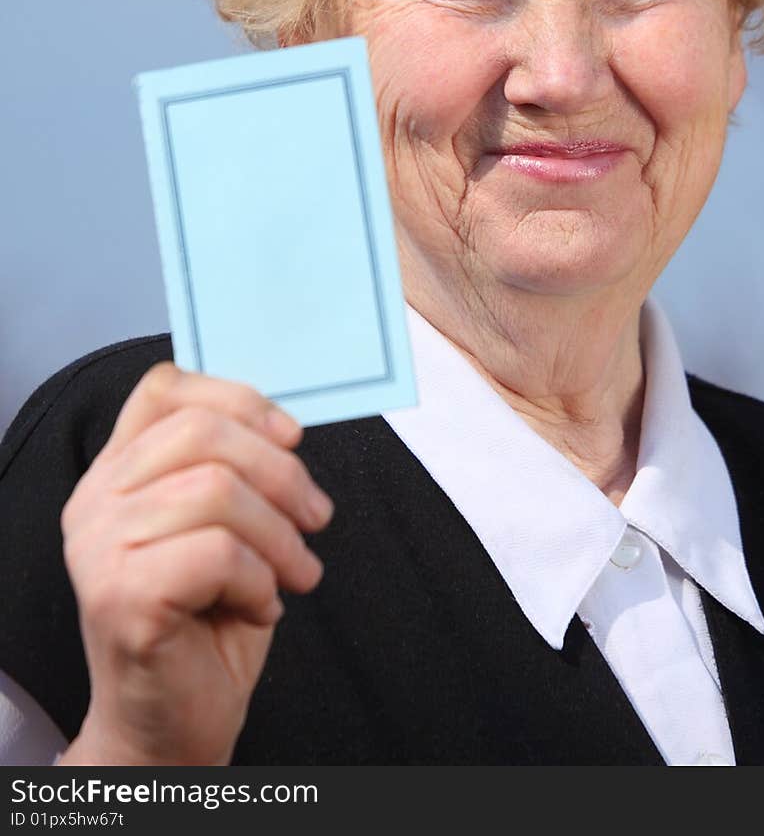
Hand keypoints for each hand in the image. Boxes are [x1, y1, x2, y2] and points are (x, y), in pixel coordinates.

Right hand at [56, 362, 332, 765]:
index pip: (164, 389)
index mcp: (116, 473)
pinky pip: (219, 553)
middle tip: (316, 518)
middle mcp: (95, 502)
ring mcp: (99, 548)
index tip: (291, 437)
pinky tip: (262, 607)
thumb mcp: (221, 527)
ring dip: (280, 535)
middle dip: (281, 472)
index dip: (239, 398)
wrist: (171, 725)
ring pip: (219, 490)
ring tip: (296, 572)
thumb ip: (229, 469)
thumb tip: (286, 425)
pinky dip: (261, 580)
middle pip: (204, 432)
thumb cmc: (203, 622)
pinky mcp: (119, 596)